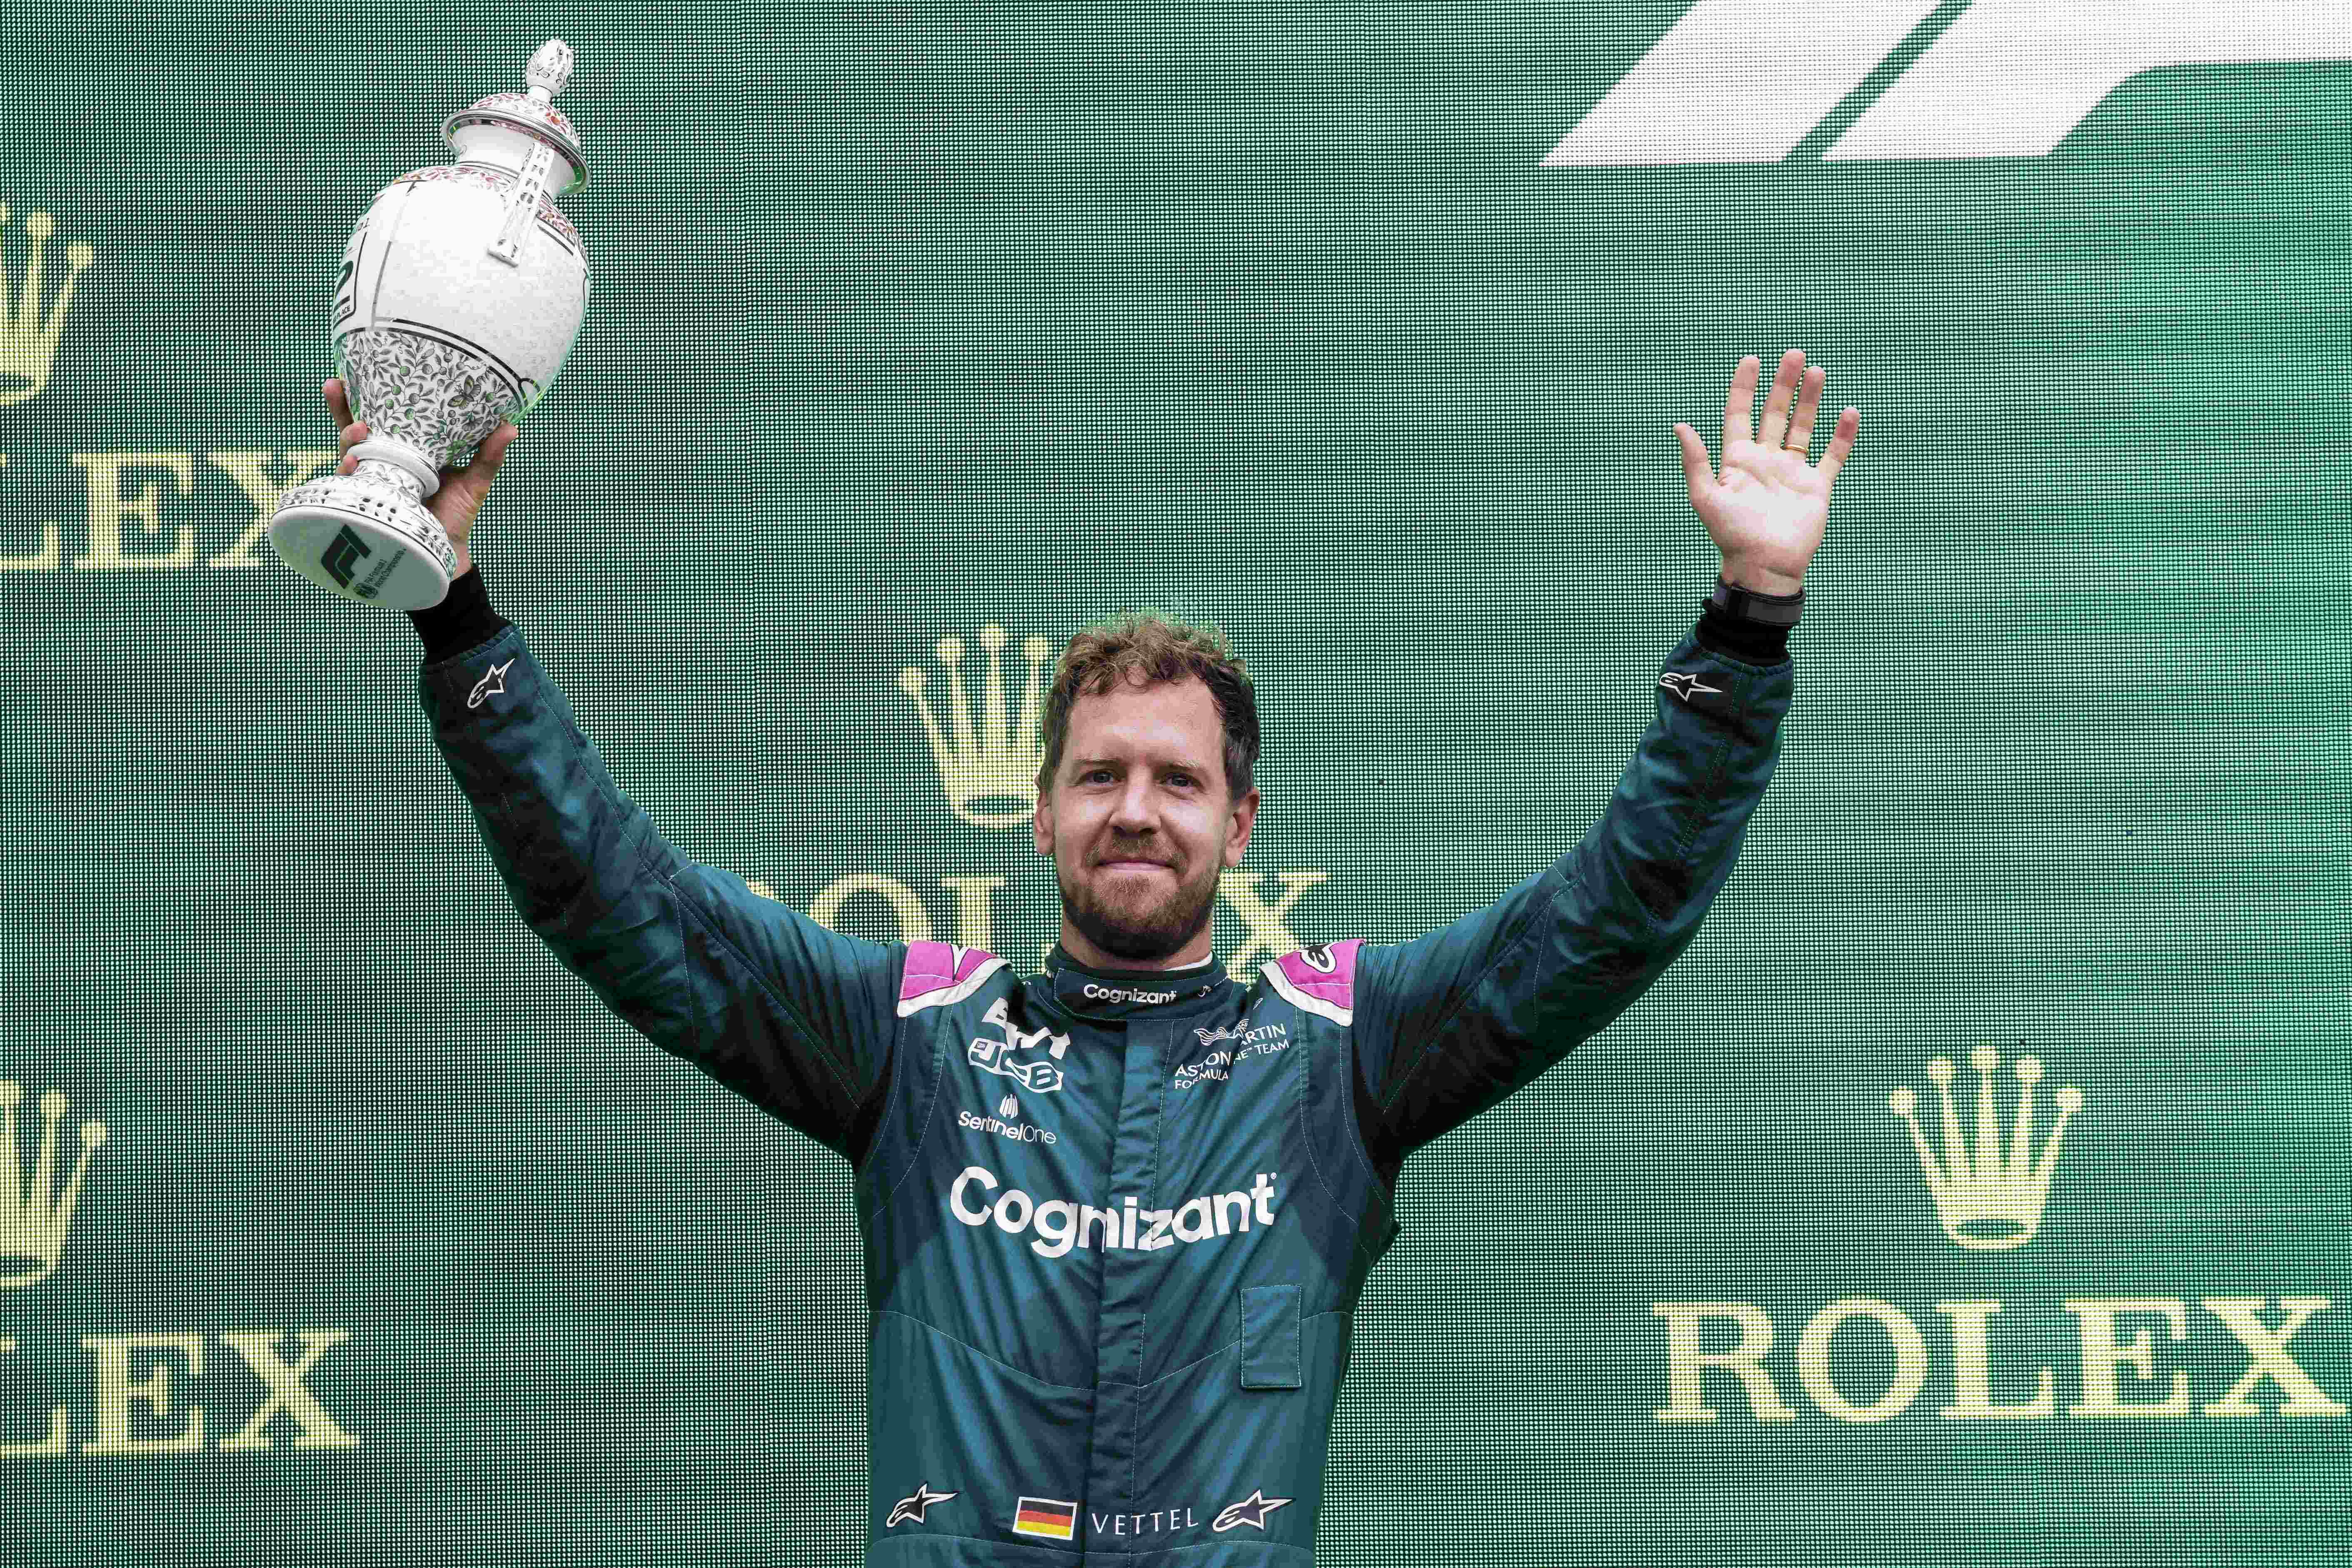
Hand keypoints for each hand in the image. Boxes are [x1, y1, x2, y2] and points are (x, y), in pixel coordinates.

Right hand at [324, 378, 517, 577]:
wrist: (447, 552)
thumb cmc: (457, 513)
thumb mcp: (475, 481)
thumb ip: (488, 455)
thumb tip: (511, 426)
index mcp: (405, 448)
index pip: (380, 416)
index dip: (364, 395)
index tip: (352, 373)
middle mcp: (383, 461)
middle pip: (353, 428)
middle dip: (342, 407)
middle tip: (338, 385)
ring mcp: (372, 481)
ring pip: (347, 453)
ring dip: (346, 437)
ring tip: (357, 428)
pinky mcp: (368, 503)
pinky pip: (350, 485)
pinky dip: (348, 474)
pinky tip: (351, 464)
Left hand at [1674, 349, 1857, 595]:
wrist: (1765, 567)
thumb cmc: (1732, 536)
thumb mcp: (1706, 497)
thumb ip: (1695, 462)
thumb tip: (1680, 426)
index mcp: (1738, 461)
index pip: (1740, 414)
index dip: (1744, 387)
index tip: (1752, 360)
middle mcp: (1766, 461)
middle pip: (1775, 413)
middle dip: (1783, 384)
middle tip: (1794, 354)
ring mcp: (1792, 472)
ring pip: (1802, 427)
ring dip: (1810, 400)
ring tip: (1816, 371)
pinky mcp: (1816, 487)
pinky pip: (1832, 456)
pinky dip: (1841, 436)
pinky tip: (1848, 413)